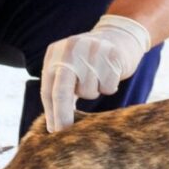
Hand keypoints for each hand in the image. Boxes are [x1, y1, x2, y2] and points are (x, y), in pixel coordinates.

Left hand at [41, 14, 150, 131]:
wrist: (119, 35)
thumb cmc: (89, 62)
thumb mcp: (69, 69)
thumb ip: (59, 91)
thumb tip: (54, 127)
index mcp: (54, 54)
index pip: (48, 89)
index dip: (51, 114)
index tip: (55, 133)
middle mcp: (69, 50)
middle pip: (61, 91)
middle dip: (63, 115)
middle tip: (65, 133)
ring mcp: (90, 51)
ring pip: (89, 91)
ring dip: (94, 91)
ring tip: (97, 77)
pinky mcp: (111, 55)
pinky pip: (108, 87)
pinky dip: (109, 86)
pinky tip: (110, 73)